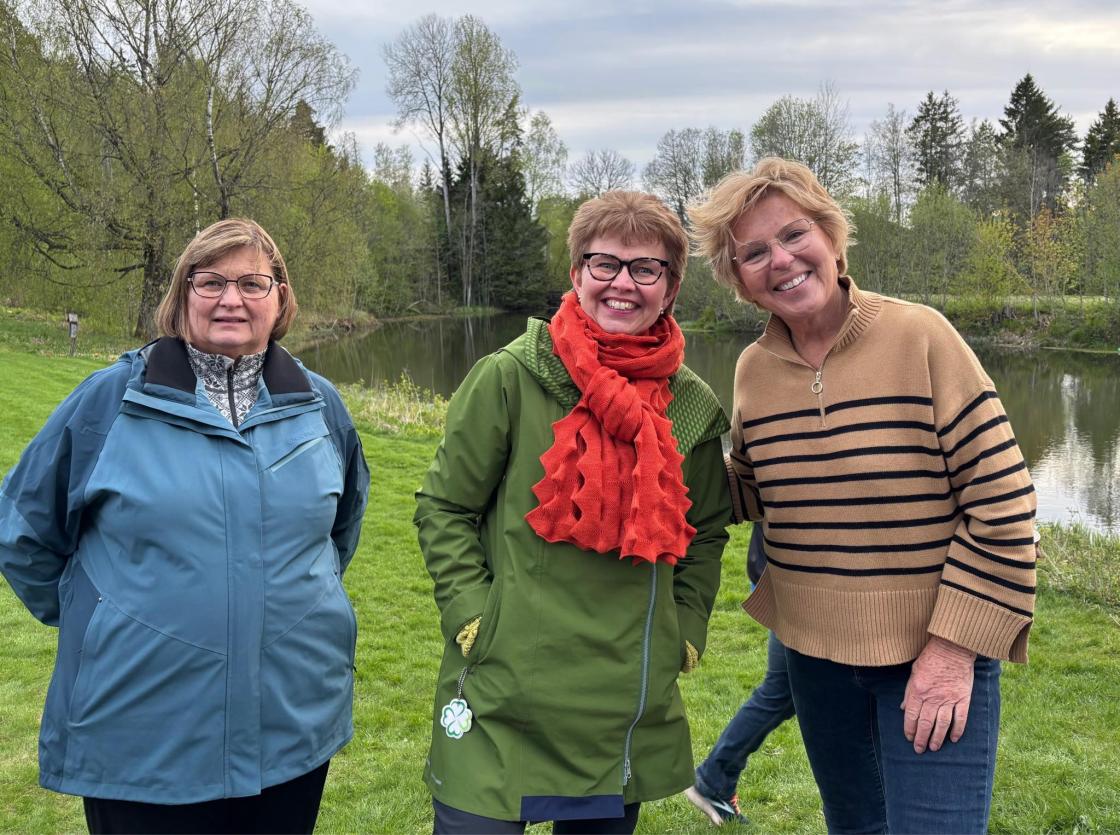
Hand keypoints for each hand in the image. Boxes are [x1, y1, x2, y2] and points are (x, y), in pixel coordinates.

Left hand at [901, 636, 976, 753]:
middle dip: (921, 738)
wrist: (952, 648)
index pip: (912, 715)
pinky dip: (958, 730)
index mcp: (918, 690)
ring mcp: (949, 699)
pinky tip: (954, 739)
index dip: (909, 729)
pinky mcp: (963, 698)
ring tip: (934, 748)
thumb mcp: (914, 672)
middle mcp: (933, 697)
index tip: (909, 738)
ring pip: (942, 724)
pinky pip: (961, 718)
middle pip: (926, 723)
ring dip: (937, 738)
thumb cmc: (930, 658)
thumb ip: (909, 692)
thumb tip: (903, 708)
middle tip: (919, 749)